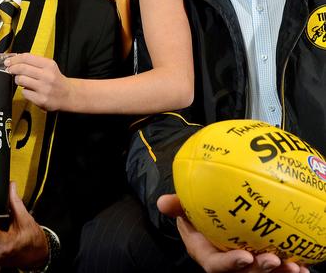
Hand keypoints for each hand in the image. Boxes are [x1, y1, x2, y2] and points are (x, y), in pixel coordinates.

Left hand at [4, 53, 71, 110]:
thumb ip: (34, 62)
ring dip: (18, 80)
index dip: (15, 59)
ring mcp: (44, 88)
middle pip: (22, 68)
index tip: (8, 61)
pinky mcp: (41, 100)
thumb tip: (15, 60)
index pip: (27, 58)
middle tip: (10, 69)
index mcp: (49, 65)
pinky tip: (30, 90)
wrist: (68, 95)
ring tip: (22, 80)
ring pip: (21, 80)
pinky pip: (24, 93)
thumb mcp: (49, 67)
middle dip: (12, 68)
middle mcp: (47, 76)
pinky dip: (24, 91)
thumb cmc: (56, 80)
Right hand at [157, 195, 308, 272]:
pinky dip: (292, 270)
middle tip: (275, 260)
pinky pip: (276, 271)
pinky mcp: (259, 265)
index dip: (230, 264)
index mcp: (207, 255)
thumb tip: (162, 201)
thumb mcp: (185, 213)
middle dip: (260, 271)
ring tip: (294, 265)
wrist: (209, 224)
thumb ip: (177, 207)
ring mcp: (244, 266)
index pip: (215, 265)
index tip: (245, 256)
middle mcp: (227, 264)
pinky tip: (305, 264)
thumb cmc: (197, 219)